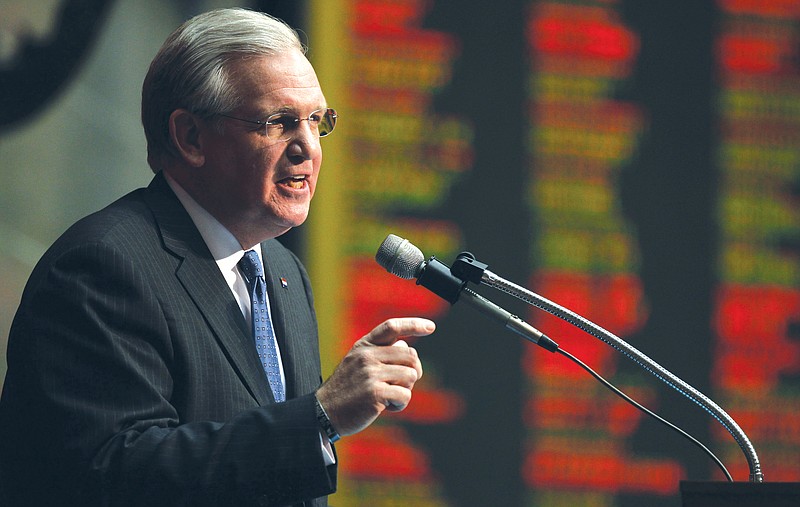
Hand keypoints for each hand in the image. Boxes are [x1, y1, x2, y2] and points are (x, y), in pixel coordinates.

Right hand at [315, 317, 434, 436]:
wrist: (324, 412)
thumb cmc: (347, 389)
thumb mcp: (357, 362)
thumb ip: (380, 353)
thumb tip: (407, 347)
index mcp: (364, 346)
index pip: (391, 327)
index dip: (413, 324)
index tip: (431, 327)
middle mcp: (367, 356)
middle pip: (410, 355)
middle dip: (412, 371)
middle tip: (399, 385)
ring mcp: (370, 374)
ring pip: (411, 375)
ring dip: (405, 390)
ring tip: (389, 397)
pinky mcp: (374, 393)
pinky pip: (405, 395)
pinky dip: (400, 404)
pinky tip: (386, 407)